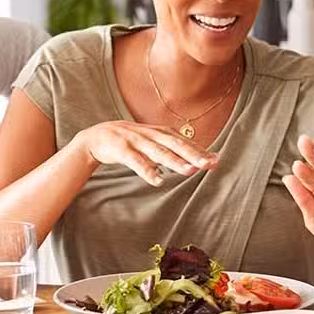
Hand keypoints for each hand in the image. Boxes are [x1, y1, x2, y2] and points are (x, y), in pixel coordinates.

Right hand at [72, 122, 216, 186]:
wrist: (97, 136)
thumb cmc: (130, 141)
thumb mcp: (153, 141)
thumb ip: (173, 148)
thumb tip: (199, 157)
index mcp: (160, 133)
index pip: (184, 142)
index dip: (200, 151)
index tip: (216, 161)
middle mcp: (151, 135)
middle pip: (175, 145)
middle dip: (193, 154)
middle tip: (208, 165)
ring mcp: (136, 141)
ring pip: (158, 152)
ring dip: (174, 161)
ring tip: (190, 171)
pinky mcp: (122, 149)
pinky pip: (136, 162)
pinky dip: (147, 171)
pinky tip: (157, 180)